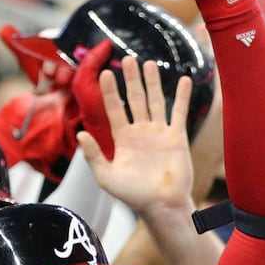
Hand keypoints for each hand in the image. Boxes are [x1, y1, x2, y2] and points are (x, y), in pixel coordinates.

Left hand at [77, 55, 193, 214]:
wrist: (161, 205)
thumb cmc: (132, 195)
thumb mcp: (106, 177)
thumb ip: (94, 155)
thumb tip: (80, 134)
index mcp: (123, 138)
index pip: (115, 108)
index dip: (111, 91)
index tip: (106, 73)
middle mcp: (140, 131)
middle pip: (135, 99)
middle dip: (131, 79)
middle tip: (128, 59)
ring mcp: (159, 132)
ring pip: (155, 101)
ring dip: (153, 82)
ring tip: (148, 63)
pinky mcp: (176, 137)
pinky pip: (179, 112)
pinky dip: (182, 97)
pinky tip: (184, 80)